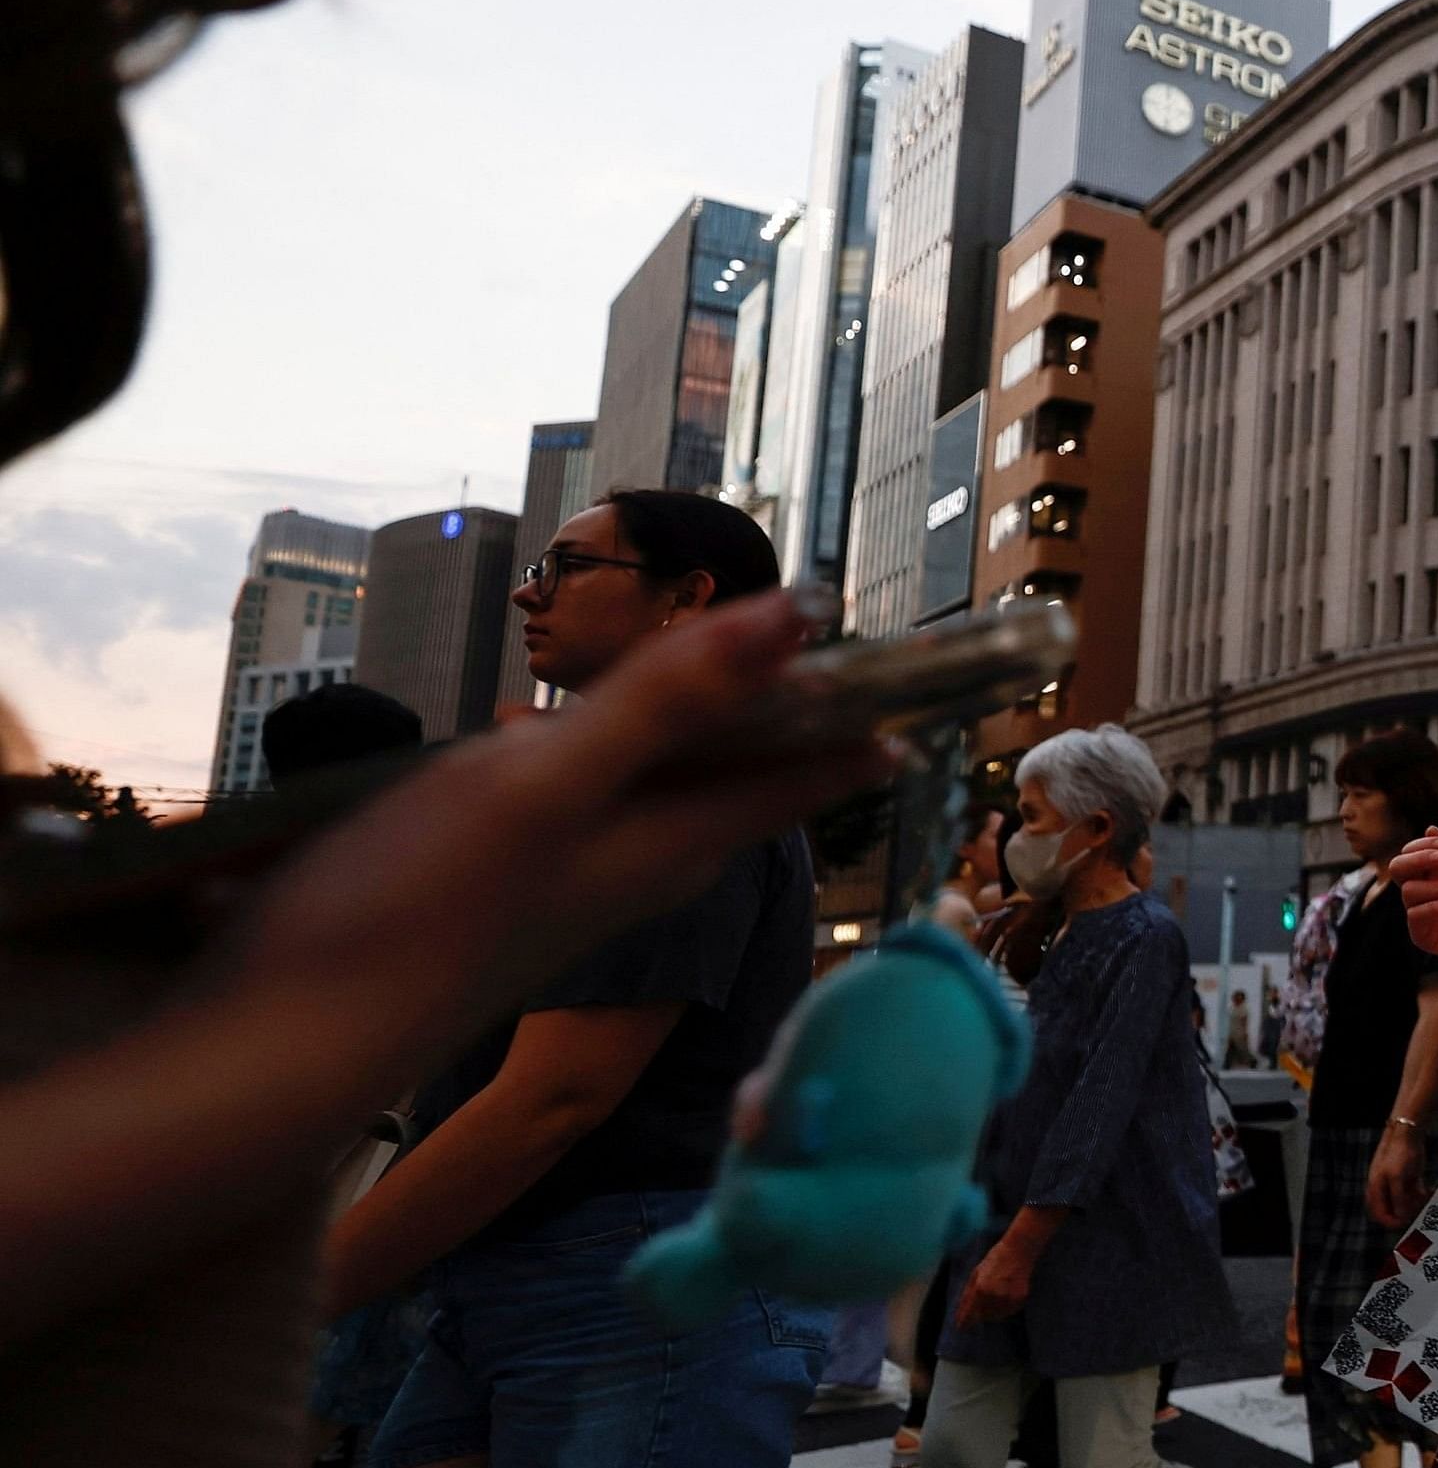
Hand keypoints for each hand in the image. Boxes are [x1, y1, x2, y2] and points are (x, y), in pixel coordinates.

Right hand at [248, 591, 890, 1004]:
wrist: (272, 1055)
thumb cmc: (408, 918)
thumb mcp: (546, 788)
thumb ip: (670, 703)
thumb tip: (800, 617)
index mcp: (669, 843)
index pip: (802, 771)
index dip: (864, 717)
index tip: (929, 677)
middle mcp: (634, 870)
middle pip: (736, 780)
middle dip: (783, 713)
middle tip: (830, 653)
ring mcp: (563, 886)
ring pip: (655, 796)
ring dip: (685, 727)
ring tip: (723, 674)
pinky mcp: (494, 894)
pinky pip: (577, 812)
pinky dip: (593, 760)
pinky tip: (562, 743)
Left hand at [955, 1233, 1035, 1324]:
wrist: (1019, 1251)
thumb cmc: (994, 1259)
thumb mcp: (975, 1274)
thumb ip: (967, 1295)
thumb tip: (960, 1314)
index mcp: (980, 1289)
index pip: (969, 1316)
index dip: (964, 1323)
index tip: (961, 1326)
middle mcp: (993, 1297)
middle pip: (983, 1317)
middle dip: (980, 1313)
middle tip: (985, 1299)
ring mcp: (1008, 1299)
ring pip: (996, 1316)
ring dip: (993, 1311)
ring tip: (996, 1295)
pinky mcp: (1020, 1299)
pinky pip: (1009, 1311)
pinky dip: (1005, 1308)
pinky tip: (1006, 1294)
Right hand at [1366, 1122, 1430, 1229]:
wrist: (1408, 1132)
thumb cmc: (1398, 1153)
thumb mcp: (1397, 1178)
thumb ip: (1398, 1199)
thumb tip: (1401, 1218)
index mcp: (1376, 1189)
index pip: (1379, 1215)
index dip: (1392, 1222)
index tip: (1407, 1222)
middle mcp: (1385, 1189)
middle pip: (1394, 1212)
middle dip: (1407, 1213)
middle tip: (1419, 1208)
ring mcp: (1397, 1185)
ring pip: (1406, 1205)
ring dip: (1416, 1204)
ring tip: (1427, 1196)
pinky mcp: (1408, 1180)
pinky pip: (1415, 1195)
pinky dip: (1422, 1196)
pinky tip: (1431, 1191)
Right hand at [1391, 830, 1437, 973]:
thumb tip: (1429, 828)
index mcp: (1429, 876)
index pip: (1409, 854)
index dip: (1422, 846)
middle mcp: (1420, 893)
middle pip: (1397, 868)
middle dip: (1418, 858)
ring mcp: (1418, 914)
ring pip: (1409, 890)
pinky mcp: (1421, 935)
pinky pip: (1416, 914)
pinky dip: (1437, 905)